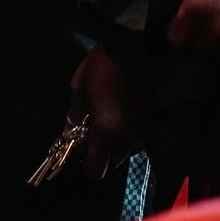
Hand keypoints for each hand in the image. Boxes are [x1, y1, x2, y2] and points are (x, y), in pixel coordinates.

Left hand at [66, 47, 140, 178]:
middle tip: (92, 134)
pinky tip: (121, 116)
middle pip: (113, 164)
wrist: (137, 51)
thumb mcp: (79, 88)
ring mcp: (141, 132)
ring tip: (107, 122)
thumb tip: (68, 133)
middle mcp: (126, 139)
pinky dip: (127, 136)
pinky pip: (137, 140)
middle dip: (101, 155)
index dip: (87, 165)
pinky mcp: (151, 123)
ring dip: (115, 146)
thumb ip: (74, 115)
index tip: (81, 152)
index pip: (97, 169)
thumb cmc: (102, 67)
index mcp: (106, 132)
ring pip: (126, 153)